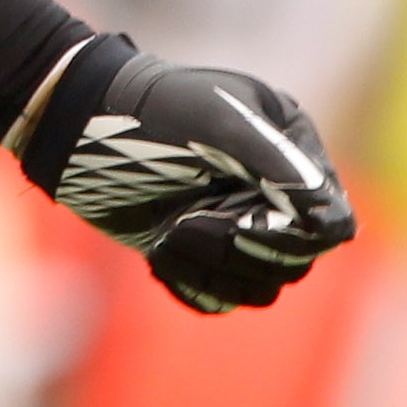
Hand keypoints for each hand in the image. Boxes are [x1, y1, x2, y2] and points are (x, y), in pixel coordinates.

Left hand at [21, 42, 356, 311]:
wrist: (74, 124)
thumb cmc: (144, 109)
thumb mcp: (213, 121)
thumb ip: (276, 165)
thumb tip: (332, 225)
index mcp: (290, 147)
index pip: (327, 221)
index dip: (289, 235)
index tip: (237, 219)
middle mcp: (274, 189)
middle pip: (296, 261)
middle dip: (237, 247)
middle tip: (184, 222)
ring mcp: (240, 221)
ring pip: (261, 286)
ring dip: (211, 267)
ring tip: (168, 231)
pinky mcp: (204, 252)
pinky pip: (222, 297)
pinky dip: (193, 283)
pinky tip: (160, 252)